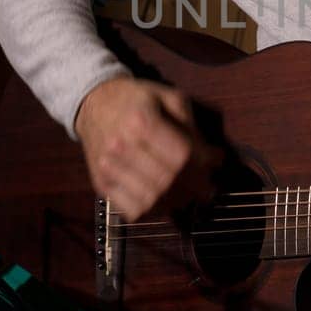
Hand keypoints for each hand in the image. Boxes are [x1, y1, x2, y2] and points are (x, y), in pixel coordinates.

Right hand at [74, 75, 221, 220]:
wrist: (95, 102)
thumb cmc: (138, 99)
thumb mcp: (170, 98)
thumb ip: (192, 128)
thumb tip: (214, 160)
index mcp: (141, 121)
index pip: (180, 156)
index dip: (203, 165)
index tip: (216, 165)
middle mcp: (121, 147)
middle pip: (167, 181)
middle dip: (195, 189)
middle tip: (208, 189)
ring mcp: (108, 169)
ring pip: (151, 200)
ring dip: (177, 203)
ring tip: (189, 196)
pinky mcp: (101, 184)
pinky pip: (132, 211)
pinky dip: (154, 212)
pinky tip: (165, 201)